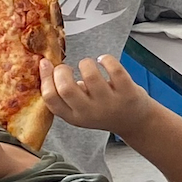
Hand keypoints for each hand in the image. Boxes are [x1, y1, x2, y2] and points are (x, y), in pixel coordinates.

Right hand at [38, 55, 155, 135]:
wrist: (136, 122)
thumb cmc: (104, 110)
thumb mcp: (81, 110)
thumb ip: (67, 95)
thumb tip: (48, 65)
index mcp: (74, 116)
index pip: (51, 99)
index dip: (45, 78)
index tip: (45, 63)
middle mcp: (90, 112)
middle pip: (66, 88)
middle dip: (62, 71)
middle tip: (66, 67)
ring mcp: (110, 103)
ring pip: (91, 76)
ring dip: (85, 63)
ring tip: (88, 64)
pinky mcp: (128, 93)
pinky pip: (114, 69)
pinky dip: (106, 59)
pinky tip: (104, 60)